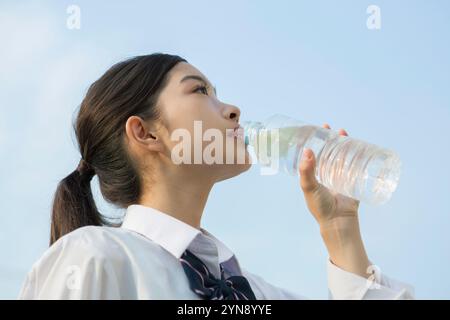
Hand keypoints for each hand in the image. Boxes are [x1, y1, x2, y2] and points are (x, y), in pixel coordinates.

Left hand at [299, 124, 369, 276]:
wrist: (338, 221)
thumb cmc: (320, 206)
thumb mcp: (309, 187)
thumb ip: (306, 171)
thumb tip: (307, 150)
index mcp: (314, 173)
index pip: (314, 153)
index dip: (315, 141)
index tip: (316, 129)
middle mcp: (326, 172)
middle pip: (329, 151)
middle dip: (331, 139)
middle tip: (332, 128)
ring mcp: (340, 175)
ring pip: (342, 155)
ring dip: (344, 143)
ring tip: (343, 133)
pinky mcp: (352, 180)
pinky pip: (356, 165)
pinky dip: (358, 155)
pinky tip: (359, 146)